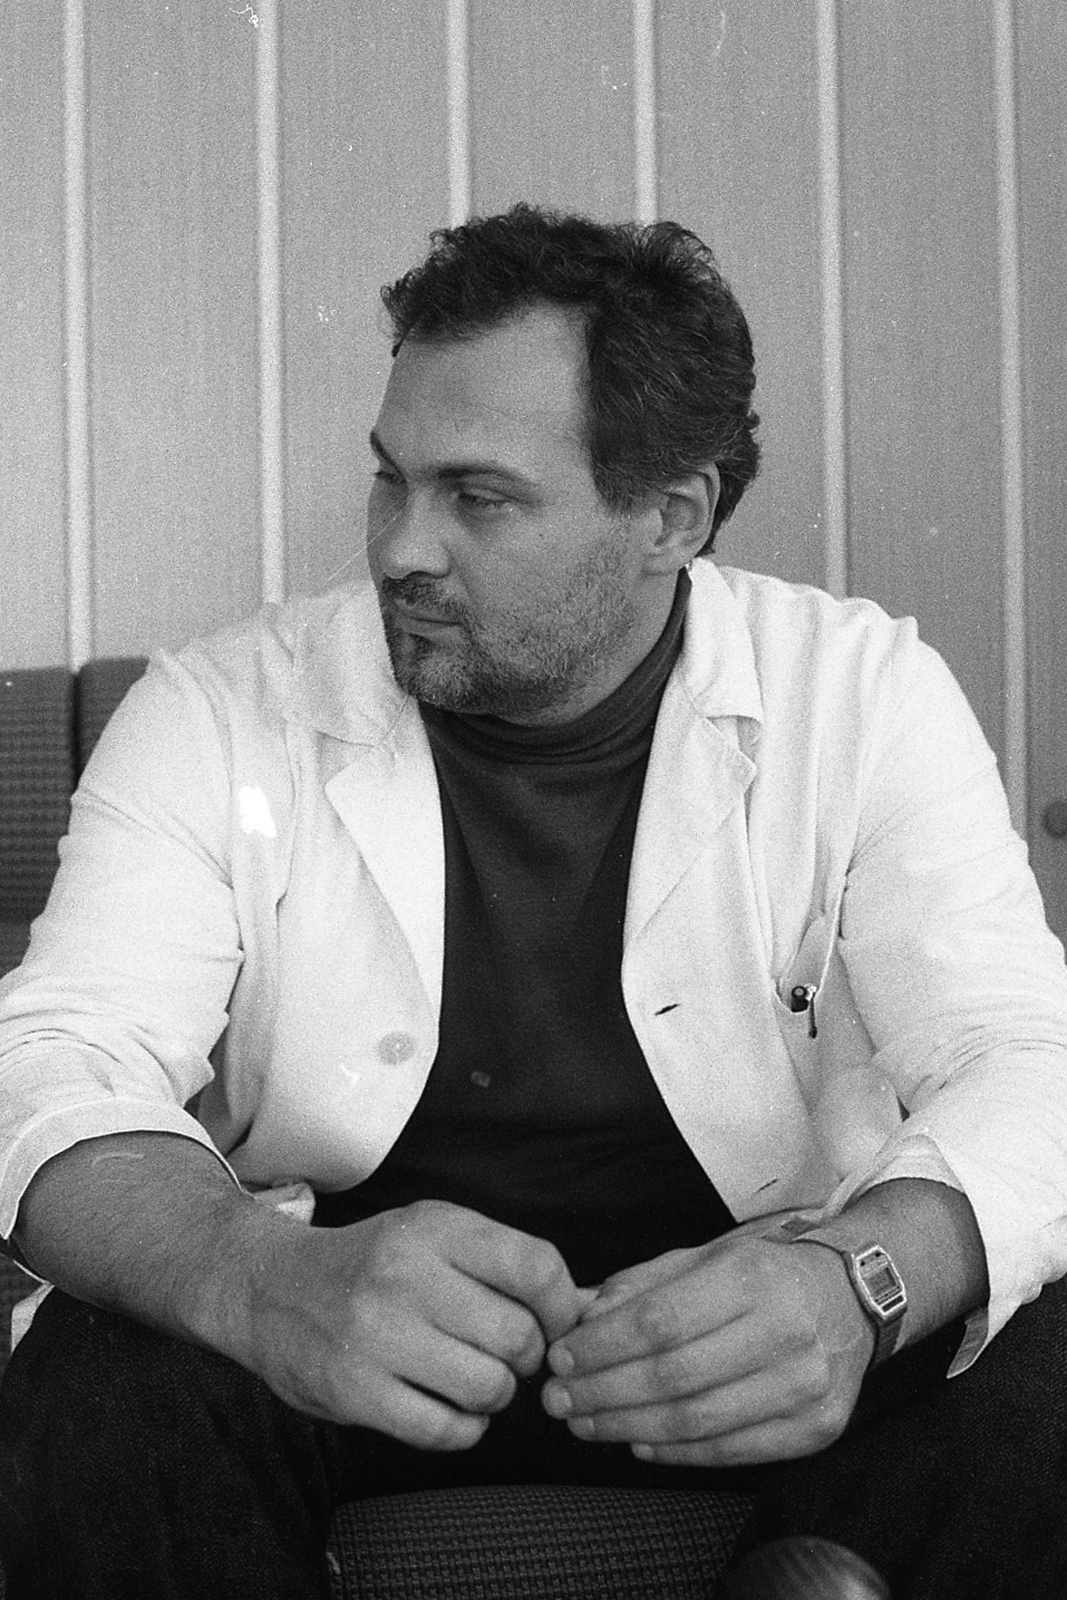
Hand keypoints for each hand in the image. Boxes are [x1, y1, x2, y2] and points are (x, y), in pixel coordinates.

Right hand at [240, 1199, 592, 1449]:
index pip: (536, 1267)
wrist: (270, 1289)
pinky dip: (463, 1429)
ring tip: (472, 1381)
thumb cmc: (372, 1265)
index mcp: (434, 1227)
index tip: (556, 1325)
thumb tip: (588, 1310)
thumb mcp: (433, 1235)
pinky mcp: (354, 1391)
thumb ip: (505, 1264)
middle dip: (525, 1358)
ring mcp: (377, 1334)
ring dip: (494, 1396)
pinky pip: (446, 1431)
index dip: (563, 1307)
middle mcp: (406, 1274)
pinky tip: (447, 1408)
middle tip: (502, 1354)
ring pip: (489, 1388)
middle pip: (518, 1336)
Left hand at [541, 1233, 872, 1465]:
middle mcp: (785, 1332)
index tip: (561, 1358)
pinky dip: (676, 1453)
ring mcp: (805, 1386)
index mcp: (752, 1278)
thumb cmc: (766, 1275)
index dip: (602, 1346)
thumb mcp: (706, 1258)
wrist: (853, 1299)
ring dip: (628, 1428)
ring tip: (586, 1424)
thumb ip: (642, 1285)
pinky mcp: (815, 1430)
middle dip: (604, 1393)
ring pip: (698, 1421)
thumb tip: (579, 1315)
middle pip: (673, 1376)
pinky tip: (638, 1443)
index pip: (661, 1322)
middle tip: (559, 1401)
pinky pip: (731, 1451)